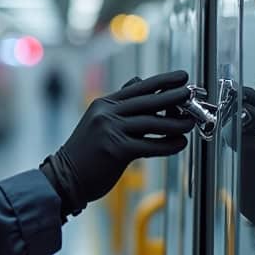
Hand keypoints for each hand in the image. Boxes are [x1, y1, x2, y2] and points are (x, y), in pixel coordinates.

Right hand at [40, 70, 193, 215]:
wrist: (65, 178)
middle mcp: (106, 114)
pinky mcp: (116, 150)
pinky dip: (168, 144)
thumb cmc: (86, 152)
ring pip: (152, 123)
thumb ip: (119, 103)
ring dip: (175, 123)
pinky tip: (180, 143)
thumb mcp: (98, 121)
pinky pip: (150, 145)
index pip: (138, 87)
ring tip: (190, 123)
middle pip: (148, 101)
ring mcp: (111, 131)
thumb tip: (137, 81)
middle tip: (190, 93)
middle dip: (173, 96)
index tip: (181, 77)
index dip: (162, 81)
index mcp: (103, 104)